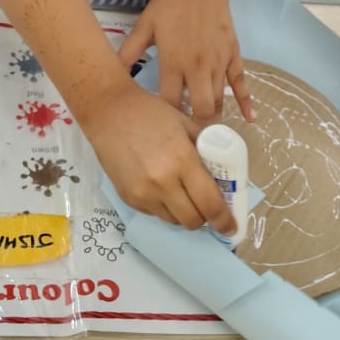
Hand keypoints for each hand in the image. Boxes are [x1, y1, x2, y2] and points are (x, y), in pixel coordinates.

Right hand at [78, 81, 234, 231]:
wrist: (109, 112)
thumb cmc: (151, 113)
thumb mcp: (186, 124)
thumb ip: (205, 150)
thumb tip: (223, 174)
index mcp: (182, 161)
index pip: (210, 204)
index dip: (224, 220)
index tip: (231, 227)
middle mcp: (162, 183)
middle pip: (193, 220)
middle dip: (204, 217)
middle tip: (207, 205)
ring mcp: (143, 194)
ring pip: (173, 220)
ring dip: (184, 213)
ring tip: (183, 193)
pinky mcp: (128, 198)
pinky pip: (155, 213)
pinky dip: (164, 207)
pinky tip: (161, 187)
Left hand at [118, 0, 254, 123]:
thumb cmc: (170, 3)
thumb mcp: (144, 26)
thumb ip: (129, 52)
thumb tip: (112, 73)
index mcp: (173, 63)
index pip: (171, 104)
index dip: (167, 121)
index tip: (161, 130)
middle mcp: (198, 68)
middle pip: (201, 110)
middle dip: (195, 128)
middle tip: (188, 138)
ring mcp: (219, 63)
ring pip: (219, 100)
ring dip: (212, 117)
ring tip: (206, 133)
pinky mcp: (233, 56)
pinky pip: (241, 83)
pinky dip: (246, 102)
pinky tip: (250, 118)